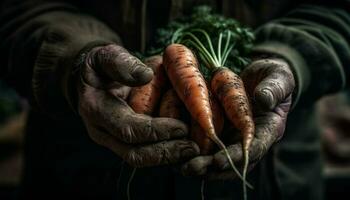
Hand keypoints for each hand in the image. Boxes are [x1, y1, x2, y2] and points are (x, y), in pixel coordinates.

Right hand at [76, 44, 198, 167]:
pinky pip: (144, 153)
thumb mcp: (106, 56)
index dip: (156, 130)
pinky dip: (166, 152)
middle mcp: (102, 131)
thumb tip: (145, 75)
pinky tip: (184, 147)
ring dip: (168, 157)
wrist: (90, 80)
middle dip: (165, 152)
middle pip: (134, 153)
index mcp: (97, 110)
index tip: (181, 127)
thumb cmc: (101, 66)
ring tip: (193, 150)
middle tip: (192, 148)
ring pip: (140, 158)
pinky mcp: (123, 142)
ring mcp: (112, 140)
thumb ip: (121, 63)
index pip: (128, 129)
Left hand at [181, 58, 294, 179]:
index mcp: (269, 129)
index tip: (218, 161)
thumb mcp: (280, 78)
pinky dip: (195, 152)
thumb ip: (274, 88)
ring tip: (181, 167)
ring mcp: (235, 137)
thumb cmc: (274, 78)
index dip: (237, 156)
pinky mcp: (222, 132)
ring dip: (201, 164)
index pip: (255, 148)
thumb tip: (264, 99)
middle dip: (212, 167)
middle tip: (192, 168)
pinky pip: (209, 146)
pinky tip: (178, 156)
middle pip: (233, 160)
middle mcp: (251, 139)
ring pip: (219, 158)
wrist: (262, 78)